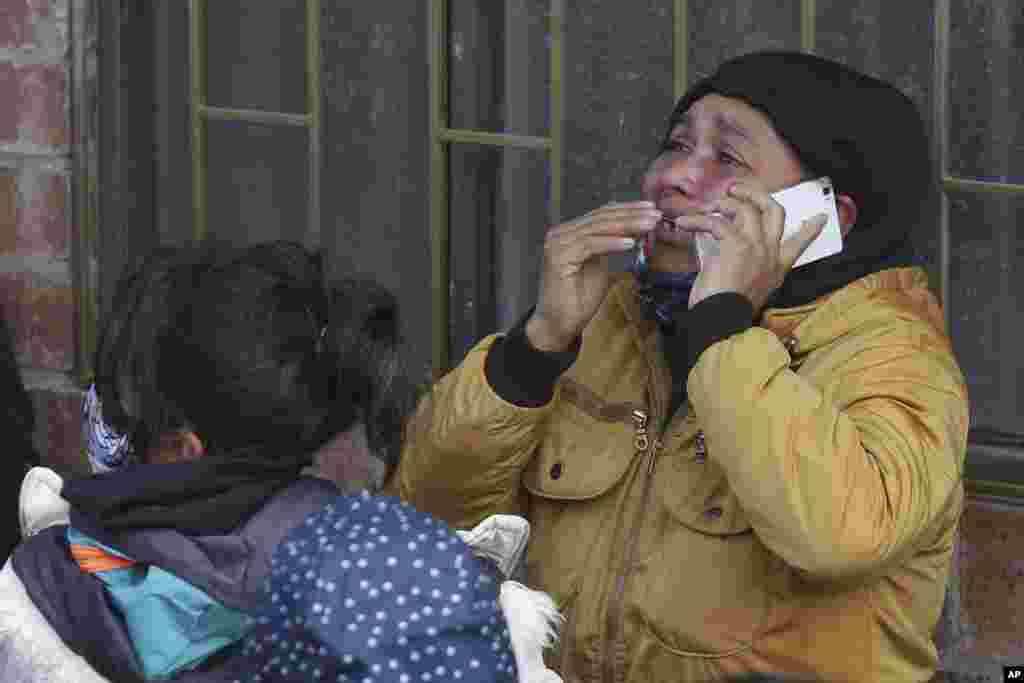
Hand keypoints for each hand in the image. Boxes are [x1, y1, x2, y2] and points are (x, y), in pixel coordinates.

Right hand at [527, 201, 660, 350]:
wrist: (560, 324)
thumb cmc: (579, 299)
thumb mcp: (601, 267)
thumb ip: (612, 248)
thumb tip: (636, 234)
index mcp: (570, 233)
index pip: (602, 214)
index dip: (627, 209)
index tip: (651, 209)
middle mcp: (561, 233)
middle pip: (601, 217)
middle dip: (631, 215)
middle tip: (655, 215)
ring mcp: (558, 243)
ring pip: (598, 228)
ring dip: (627, 225)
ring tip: (648, 226)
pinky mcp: (559, 257)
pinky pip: (590, 245)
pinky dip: (612, 243)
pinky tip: (630, 243)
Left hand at [676, 182, 827, 314]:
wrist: (722, 321)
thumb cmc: (728, 310)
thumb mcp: (748, 289)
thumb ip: (747, 268)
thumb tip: (730, 251)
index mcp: (777, 267)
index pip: (800, 244)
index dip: (810, 229)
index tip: (821, 217)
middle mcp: (770, 253)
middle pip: (774, 211)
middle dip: (756, 195)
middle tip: (736, 190)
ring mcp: (755, 247)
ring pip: (746, 209)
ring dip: (724, 203)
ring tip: (707, 208)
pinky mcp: (735, 245)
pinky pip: (716, 222)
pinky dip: (696, 220)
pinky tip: (683, 222)